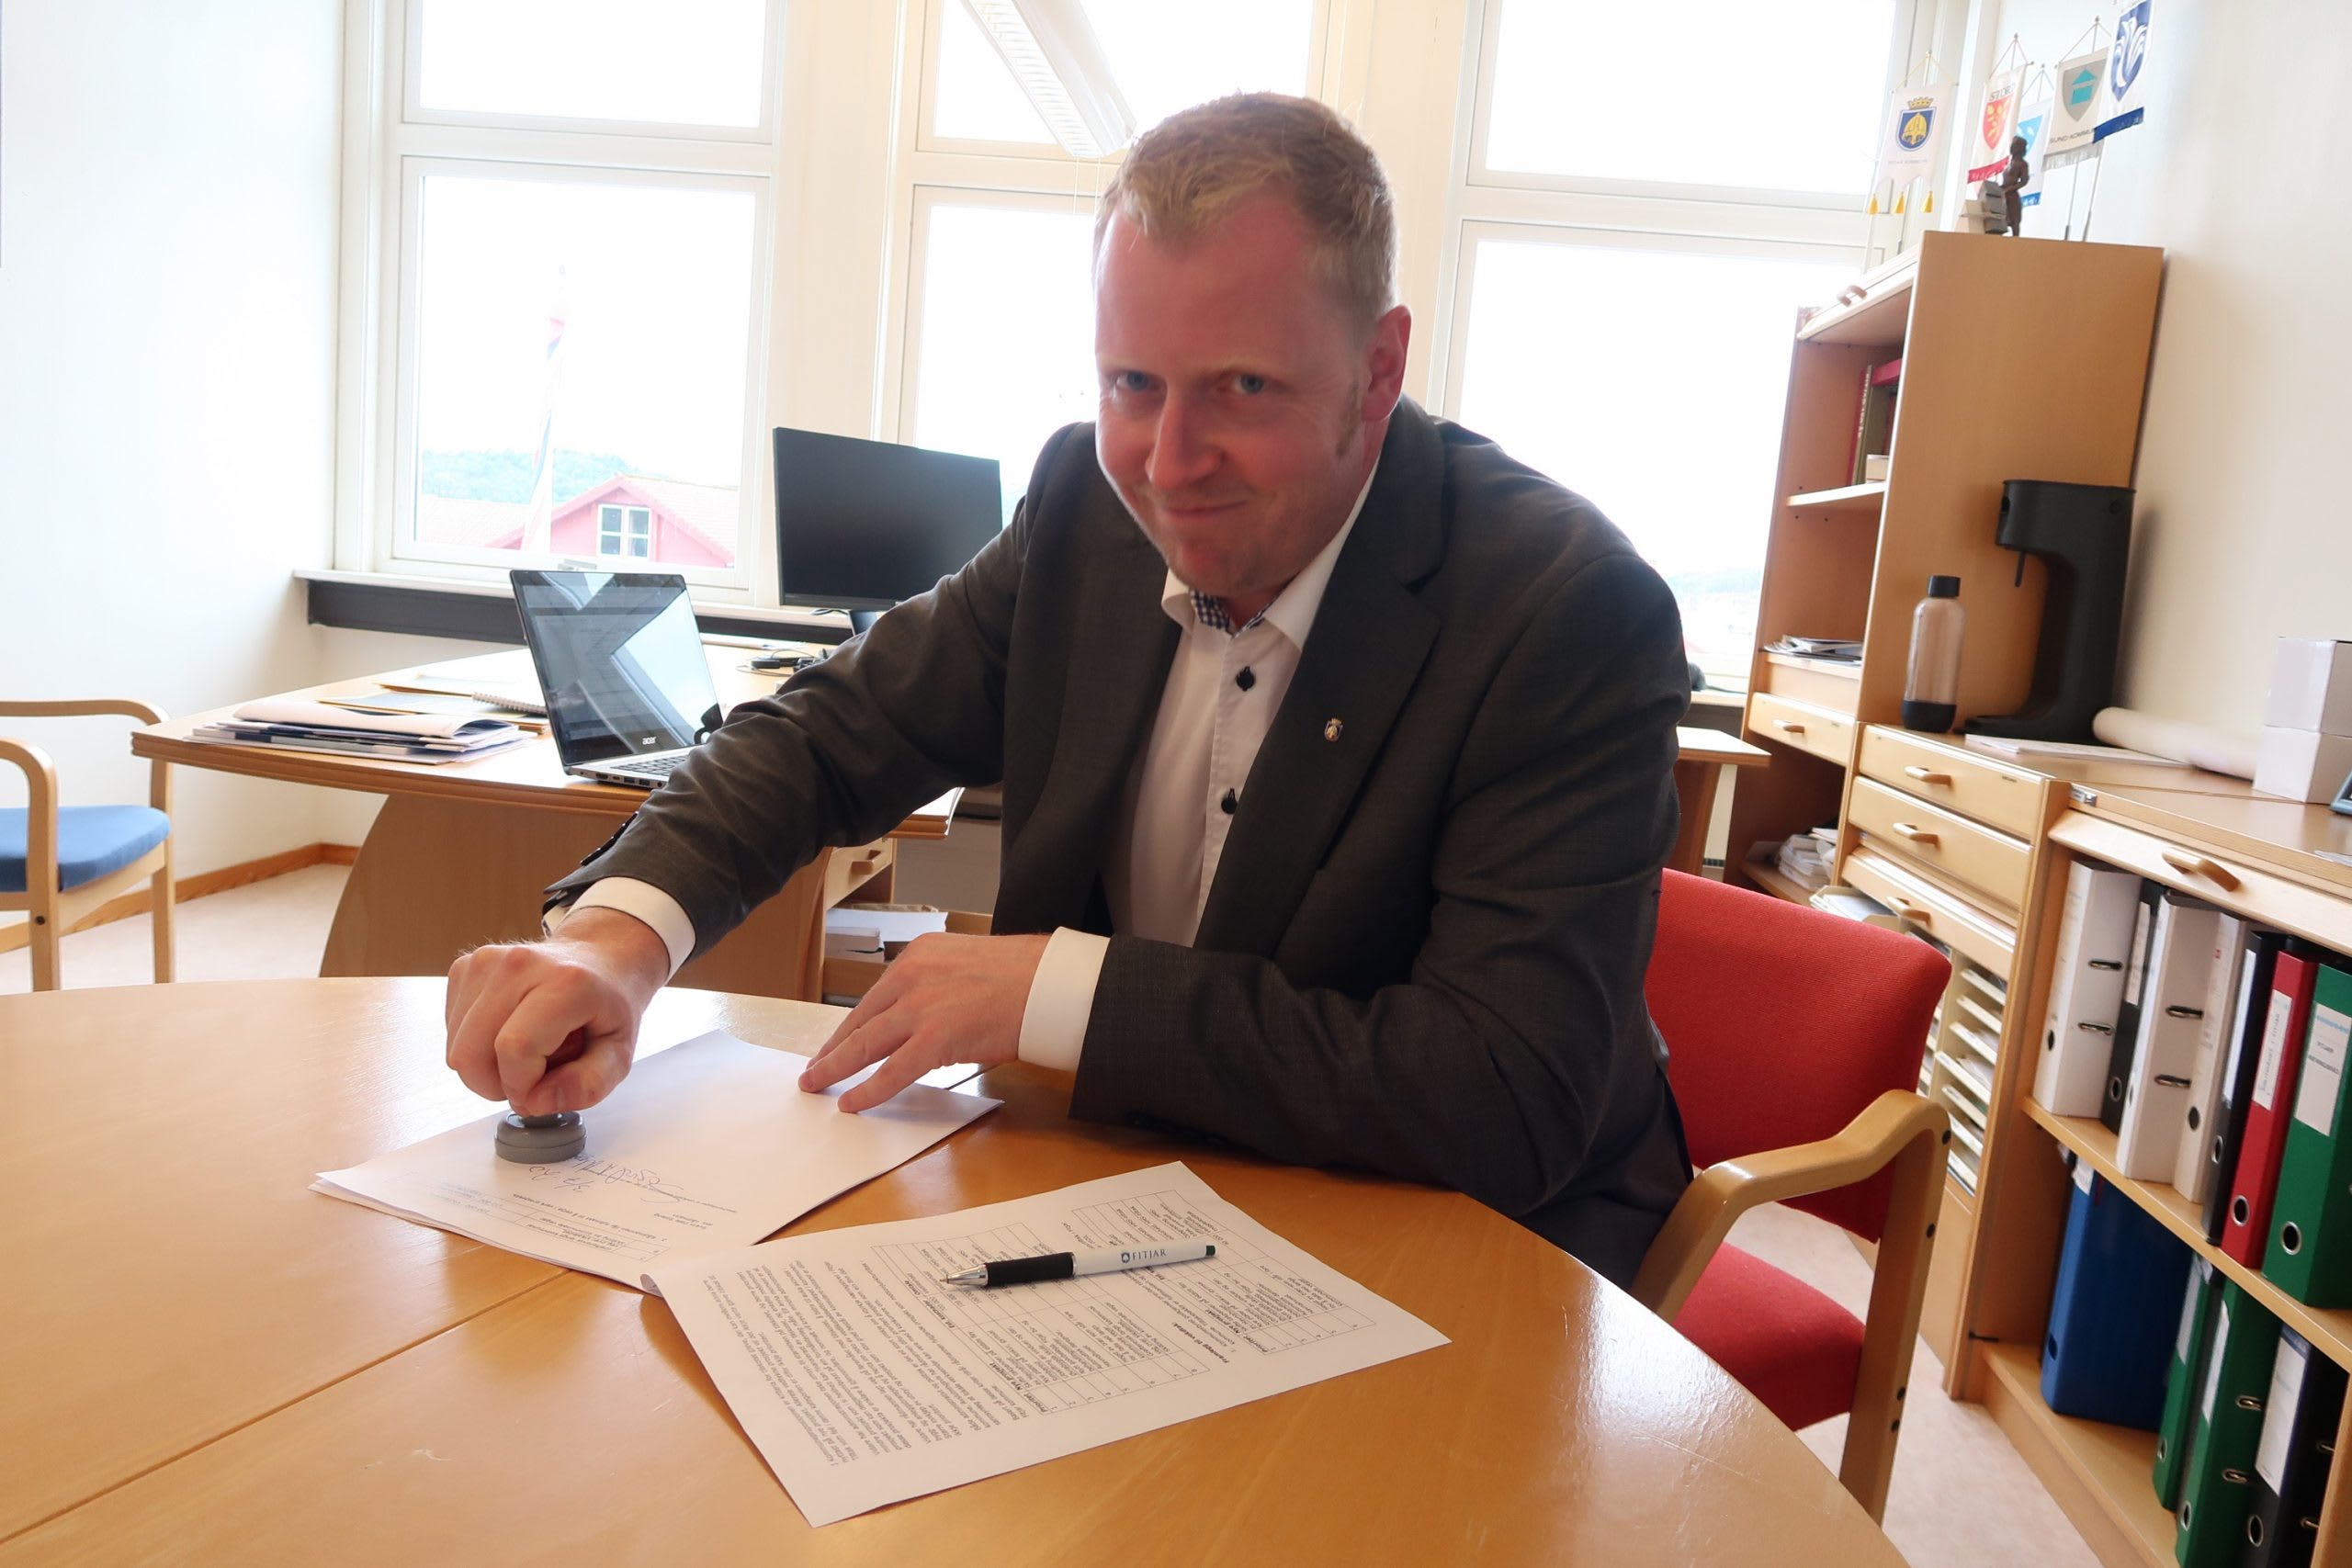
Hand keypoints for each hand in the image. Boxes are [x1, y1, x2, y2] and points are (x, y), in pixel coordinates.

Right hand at [444, 908, 671, 1115]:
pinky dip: (477, 1047)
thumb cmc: (608, 1005)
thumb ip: (588, 1085)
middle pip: (471, 1054)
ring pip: (457, 1049)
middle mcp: (519, 965)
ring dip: (487, 1067)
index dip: (521, 1086)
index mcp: (565, 983)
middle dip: (497, 1084)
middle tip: (533, 1075)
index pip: (515, 1048)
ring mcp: (486, 962)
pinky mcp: (465, 967)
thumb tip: (538, 1102)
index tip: (541, 1090)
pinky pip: (453, 1032)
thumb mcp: (621, 1054)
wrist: (598, 960)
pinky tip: (508, 1031)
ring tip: (527, 1048)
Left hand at [799, 932, 1049, 1111]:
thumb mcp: (968, 964)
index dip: (852, 1025)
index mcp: (920, 955)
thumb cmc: (1025, 976)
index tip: (837, 1041)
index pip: (875, 997)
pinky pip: (891, 1071)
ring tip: (816, 1084)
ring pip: (864, 1044)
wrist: (1051, 983)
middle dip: (834, 1048)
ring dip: (835, 1068)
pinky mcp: (934, 1037)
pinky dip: (867, 1090)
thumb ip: (941, 986)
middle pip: (861, 1019)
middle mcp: (912, 976)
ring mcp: (920, 1006)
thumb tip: (928, 1019)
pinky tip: (851, 1102)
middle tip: (815, 1068)